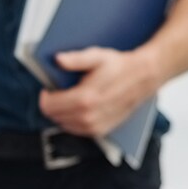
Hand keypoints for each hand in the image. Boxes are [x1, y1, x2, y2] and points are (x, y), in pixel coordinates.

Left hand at [38, 47, 162, 138]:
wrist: (143, 78)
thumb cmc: (119, 66)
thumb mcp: (96, 56)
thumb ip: (75, 59)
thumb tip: (57, 60)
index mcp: (84, 99)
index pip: (48, 106)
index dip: (45, 95)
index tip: (48, 87)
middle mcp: (88, 117)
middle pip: (54, 116)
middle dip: (53, 103)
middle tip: (59, 90)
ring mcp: (94, 127)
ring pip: (63, 124)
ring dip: (62, 112)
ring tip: (70, 97)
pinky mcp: (100, 132)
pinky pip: (75, 129)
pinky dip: (72, 119)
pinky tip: (79, 107)